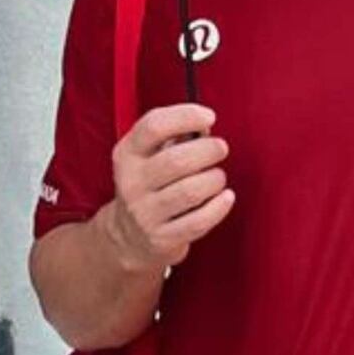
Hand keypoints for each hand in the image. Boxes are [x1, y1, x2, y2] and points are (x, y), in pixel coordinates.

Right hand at [105, 103, 233, 272]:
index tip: (209, 116)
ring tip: (217, 176)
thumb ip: (175, 132)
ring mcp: (145, 213)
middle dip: (209, 150)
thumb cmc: (152, 182)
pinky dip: (219, 206)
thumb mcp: (151, 153)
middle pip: (177, 160)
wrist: (129, 235)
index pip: (153, 126)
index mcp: (128, 154)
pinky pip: (199, 221)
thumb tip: (205, 124)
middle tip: (221, 148)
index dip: (186, 116)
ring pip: (191, 191)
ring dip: (215, 179)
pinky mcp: (162, 238)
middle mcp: (132, 183)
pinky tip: (225, 196)